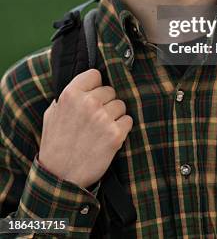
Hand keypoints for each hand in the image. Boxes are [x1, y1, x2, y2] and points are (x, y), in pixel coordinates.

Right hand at [39, 69, 132, 187]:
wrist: (60, 177)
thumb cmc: (55, 145)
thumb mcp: (52, 114)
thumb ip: (66, 97)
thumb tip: (82, 85)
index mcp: (71, 94)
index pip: (95, 75)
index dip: (95, 86)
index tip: (92, 96)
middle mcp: (88, 103)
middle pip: (110, 90)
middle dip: (105, 103)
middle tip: (95, 118)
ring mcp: (103, 118)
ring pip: (121, 105)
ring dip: (114, 116)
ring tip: (101, 129)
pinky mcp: (115, 134)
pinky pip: (128, 120)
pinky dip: (121, 128)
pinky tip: (109, 137)